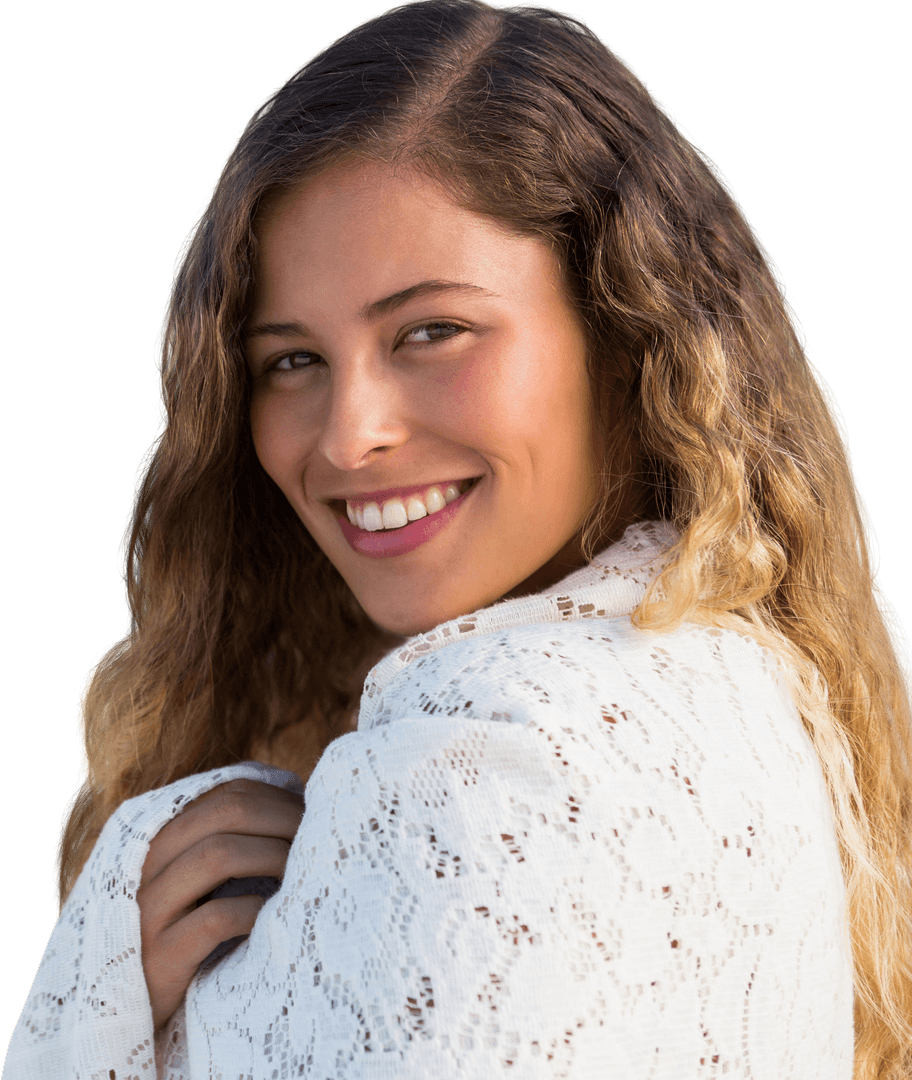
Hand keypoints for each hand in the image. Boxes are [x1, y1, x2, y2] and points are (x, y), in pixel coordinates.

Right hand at [136, 777, 304, 1031]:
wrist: (136, 1016)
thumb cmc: (189, 939)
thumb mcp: (203, 885)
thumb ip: (236, 843)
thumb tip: (301, 801)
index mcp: (161, 839)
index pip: (226, 794)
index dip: (276, 797)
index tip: (312, 813)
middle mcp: (147, 865)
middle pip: (226, 812)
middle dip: (282, 818)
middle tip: (318, 838)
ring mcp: (148, 912)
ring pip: (217, 855)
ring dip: (273, 855)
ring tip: (303, 872)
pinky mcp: (159, 958)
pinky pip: (215, 918)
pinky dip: (256, 909)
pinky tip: (276, 916)